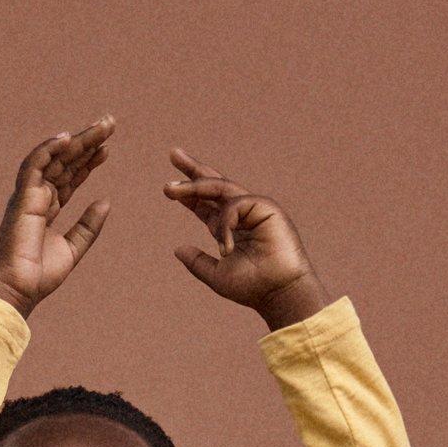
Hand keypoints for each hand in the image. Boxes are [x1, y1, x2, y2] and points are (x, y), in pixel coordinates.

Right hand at [0, 121, 115, 315]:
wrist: (19, 291)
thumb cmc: (39, 276)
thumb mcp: (72, 249)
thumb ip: (88, 226)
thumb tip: (106, 202)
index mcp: (47, 209)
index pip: (70, 177)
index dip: (88, 162)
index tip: (108, 149)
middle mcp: (37, 197)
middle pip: (65, 162)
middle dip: (87, 142)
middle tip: (110, 124)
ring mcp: (29, 196)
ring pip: (54, 158)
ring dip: (77, 140)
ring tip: (101, 126)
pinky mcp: (22, 198)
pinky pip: (34, 165)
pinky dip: (49, 149)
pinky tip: (68, 137)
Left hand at [165, 153, 326, 328]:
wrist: (279, 293)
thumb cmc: (253, 288)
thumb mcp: (217, 275)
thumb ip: (197, 262)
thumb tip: (177, 249)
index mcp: (230, 228)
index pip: (206, 205)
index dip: (188, 194)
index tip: (168, 188)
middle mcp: (242, 214)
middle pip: (214, 185)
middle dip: (193, 169)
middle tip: (173, 153)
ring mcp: (254, 208)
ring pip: (220, 187)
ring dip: (194, 185)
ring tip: (170, 190)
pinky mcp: (266, 206)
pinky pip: (235, 205)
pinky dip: (225, 224)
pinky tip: (226, 247)